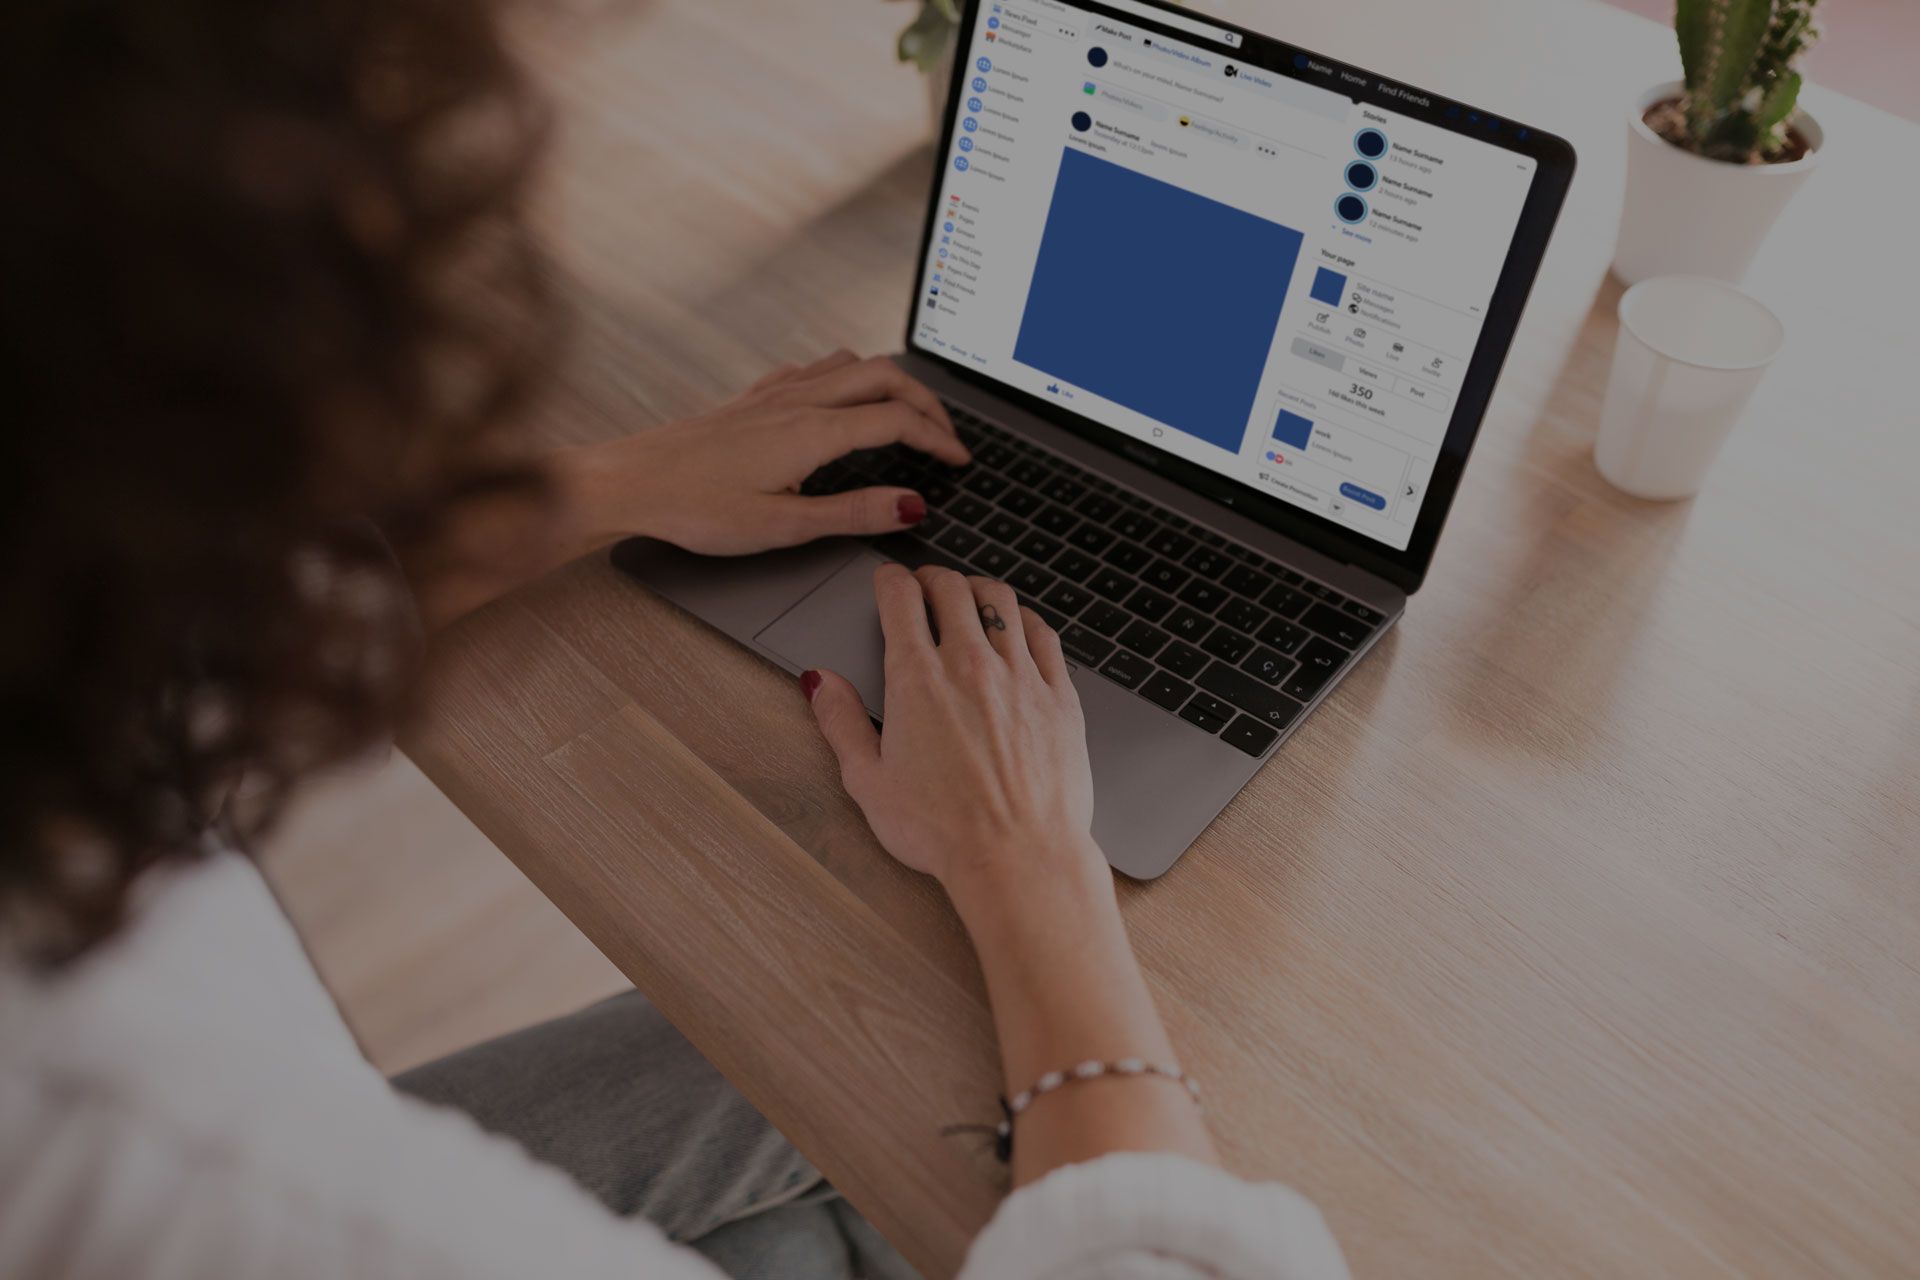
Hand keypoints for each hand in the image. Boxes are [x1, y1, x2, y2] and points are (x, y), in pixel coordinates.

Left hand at [559, 350, 968, 556]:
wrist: (628, 482)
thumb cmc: (694, 508)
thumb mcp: (783, 525)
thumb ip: (853, 513)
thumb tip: (911, 505)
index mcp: (813, 431)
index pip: (897, 421)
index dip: (939, 439)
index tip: (960, 461)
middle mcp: (797, 400)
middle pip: (885, 379)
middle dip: (926, 403)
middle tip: (946, 435)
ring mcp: (773, 393)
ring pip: (851, 363)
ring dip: (889, 383)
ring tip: (906, 414)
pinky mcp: (750, 397)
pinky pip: (813, 368)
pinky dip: (846, 376)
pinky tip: (839, 398)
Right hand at [803, 563, 1100, 890]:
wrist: (1018, 857)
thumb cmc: (943, 831)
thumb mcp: (868, 782)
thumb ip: (840, 722)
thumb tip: (820, 682)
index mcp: (917, 680)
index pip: (901, 598)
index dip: (890, 580)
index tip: (889, 583)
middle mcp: (970, 665)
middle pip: (952, 587)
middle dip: (932, 578)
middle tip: (925, 586)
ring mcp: (1020, 676)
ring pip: (1001, 600)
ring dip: (979, 589)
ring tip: (970, 598)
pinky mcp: (1060, 696)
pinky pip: (1044, 634)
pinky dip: (1025, 619)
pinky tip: (1018, 628)